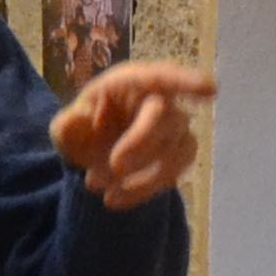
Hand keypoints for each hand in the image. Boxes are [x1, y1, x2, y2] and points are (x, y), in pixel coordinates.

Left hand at [50, 61, 214, 208]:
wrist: (91, 155)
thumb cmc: (83, 129)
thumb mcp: (65, 127)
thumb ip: (67, 125)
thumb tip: (77, 121)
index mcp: (132, 81)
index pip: (162, 76)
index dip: (187, 82)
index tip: (211, 90)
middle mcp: (160, 100)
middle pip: (165, 119)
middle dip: (140, 146)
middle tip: (113, 166)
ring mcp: (175, 129)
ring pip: (177, 152)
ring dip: (143, 176)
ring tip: (101, 189)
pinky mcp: (179, 155)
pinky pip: (174, 174)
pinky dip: (145, 190)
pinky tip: (116, 198)